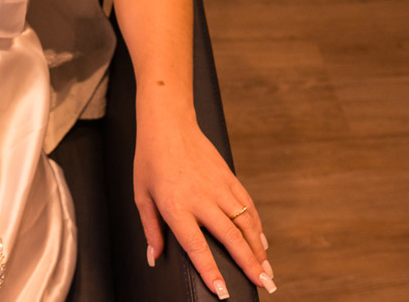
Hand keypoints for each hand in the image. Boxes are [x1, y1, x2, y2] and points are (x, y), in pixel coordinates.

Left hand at [134, 114, 276, 298]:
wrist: (168, 124)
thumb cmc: (150, 160)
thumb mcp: (142, 195)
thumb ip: (150, 228)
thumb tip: (154, 256)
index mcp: (176, 206)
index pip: (196, 246)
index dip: (210, 271)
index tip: (223, 291)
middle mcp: (201, 198)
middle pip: (230, 238)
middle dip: (249, 265)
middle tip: (264, 285)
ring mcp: (218, 186)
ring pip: (245, 223)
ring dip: (259, 249)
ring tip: (267, 270)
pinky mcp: (229, 177)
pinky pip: (248, 206)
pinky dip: (257, 226)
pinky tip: (262, 242)